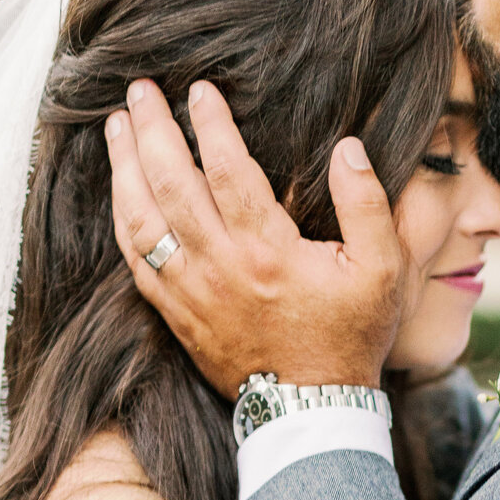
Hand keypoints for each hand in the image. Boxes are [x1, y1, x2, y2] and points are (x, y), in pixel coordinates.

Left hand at [105, 79, 416, 395]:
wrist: (313, 409)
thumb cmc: (350, 337)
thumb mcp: (383, 271)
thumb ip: (368, 205)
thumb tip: (347, 148)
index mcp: (269, 251)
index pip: (229, 170)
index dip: (211, 124)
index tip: (199, 89)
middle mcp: (221, 268)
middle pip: (172, 185)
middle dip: (152, 130)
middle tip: (139, 91)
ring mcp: (192, 293)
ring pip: (142, 221)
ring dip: (124, 169)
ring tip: (116, 128)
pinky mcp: (177, 315)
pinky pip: (135, 262)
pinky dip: (122, 221)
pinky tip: (119, 191)